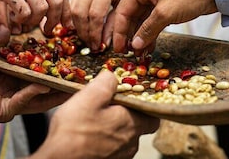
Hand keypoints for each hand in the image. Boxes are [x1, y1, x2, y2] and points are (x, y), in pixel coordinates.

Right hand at [0, 0, 72, 33]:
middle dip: (54, 20)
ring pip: (42, 9)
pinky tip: (13, 18)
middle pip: (56, 1)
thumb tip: (60, 16)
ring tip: (23, 21)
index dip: (66, 11)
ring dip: (34, 21)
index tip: (66, 25)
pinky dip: (21, 20)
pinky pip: (25, 12)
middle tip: (47, 30)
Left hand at [0, 25, 70, 121]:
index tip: (62, 57)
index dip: (47, 65)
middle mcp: (12, 90)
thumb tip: (8, 29)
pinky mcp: (6, 110)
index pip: (33, 71)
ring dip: (55, 91)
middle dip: (58, 81)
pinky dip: (36, 92)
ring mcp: (10, 102)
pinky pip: (25, 100)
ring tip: (72, 83)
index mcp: (7, 76)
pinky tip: (48, 83)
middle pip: (40, 86)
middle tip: (75, 73)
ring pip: (38, 97)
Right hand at [33, 71, 159, 158]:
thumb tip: (112, 77)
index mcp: (132, 124)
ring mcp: (120, 157)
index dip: (145, 106)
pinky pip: (111, 150)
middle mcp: (130, 143)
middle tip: (108, 107)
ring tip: (94, 120)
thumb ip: (106, 82)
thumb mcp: (90, 96)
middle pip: (137, 127)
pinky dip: (104, 142)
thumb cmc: (75, 131)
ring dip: (113, 129)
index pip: (153, 116)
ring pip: (123, 139)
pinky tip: (88, 136)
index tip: (132, 98)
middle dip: (125, 116)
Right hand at [70, 0, 154, 50]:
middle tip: (92, 45)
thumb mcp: (130, 0)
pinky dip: (78, 16)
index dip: (94, 33)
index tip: (98, 46)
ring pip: (74, 7)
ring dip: (78, 26)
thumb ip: (117, 21)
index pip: (94, 14)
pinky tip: (85, 26)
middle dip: (84, 32)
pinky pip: (75, 0)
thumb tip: (106, 42)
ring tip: (88, 38)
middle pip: (79, 12)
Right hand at [113, 0, 216, 53]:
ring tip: (139, 53)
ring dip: (140, 36)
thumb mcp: (166, 13)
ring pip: (141, 20)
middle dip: (130, 35)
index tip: (118, 48)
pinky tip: (148, 47)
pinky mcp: (164, 4)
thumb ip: (147, 30)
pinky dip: (150, 33)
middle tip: (127, 53)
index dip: (120, 32)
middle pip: (130, 16)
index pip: (122, 11)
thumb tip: (134, 46)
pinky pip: (152, 20)